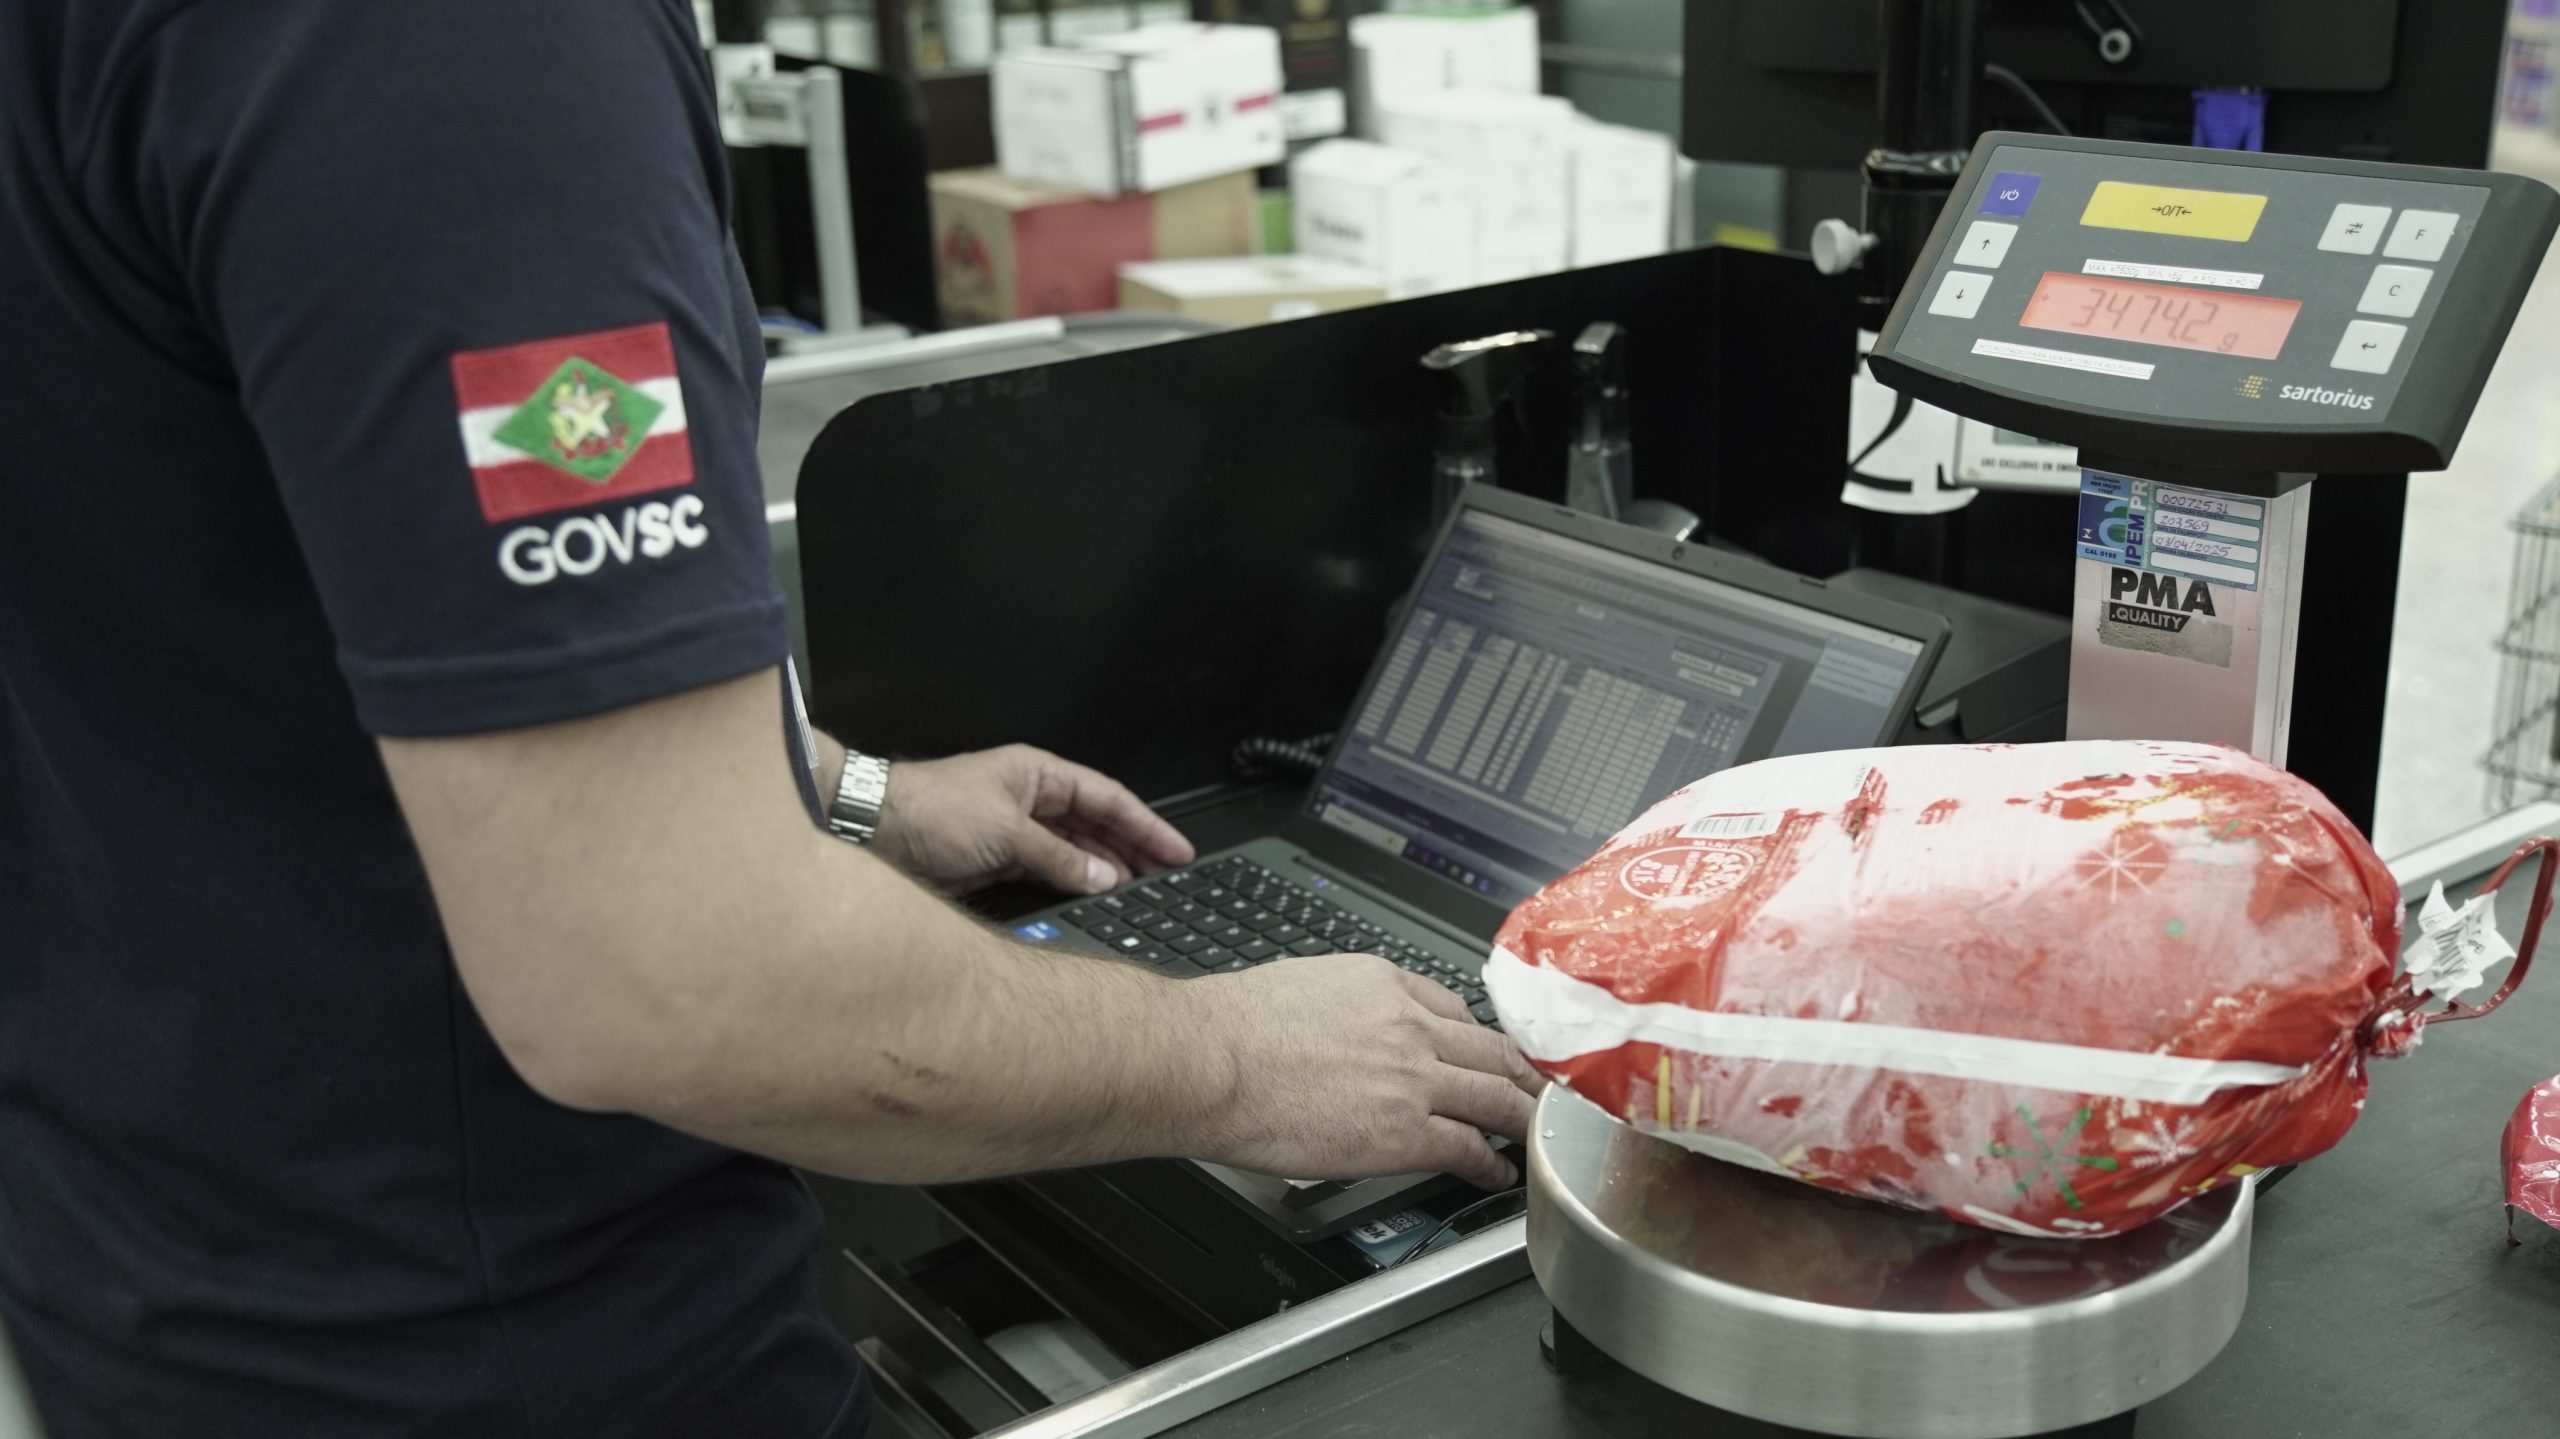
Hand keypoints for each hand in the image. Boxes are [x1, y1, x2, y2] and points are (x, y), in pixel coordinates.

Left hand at [871, 744, 1194, 895]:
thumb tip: (1104, 878)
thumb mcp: (1005, 833)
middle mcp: (1030, 799)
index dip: (1146, 824)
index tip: (1176, 849)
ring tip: (1140, 892)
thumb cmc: (928, 810)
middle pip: (1096, 824)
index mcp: (1038, 774)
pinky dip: (1074, 884)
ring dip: (1106, 871)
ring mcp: (1015, 830)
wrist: (871, 829)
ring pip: (1076, 851)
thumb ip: (1059, 857)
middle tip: (1168, 877)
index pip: (1107, 797)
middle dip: (1134, 849)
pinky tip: (1093, 898)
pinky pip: (1050, 871)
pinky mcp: (998, 860)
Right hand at [1191, 954, 1544, 1190]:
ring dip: (1523, 1116)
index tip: (1482, 1051)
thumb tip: (1338, 1027)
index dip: (1475, 1037)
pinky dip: (1491, 1163)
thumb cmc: (1230, 1029)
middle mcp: (1408, 1024)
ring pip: (1496, 1095)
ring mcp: (1412, 1078)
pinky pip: (1468, 1147)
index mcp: (1381, 983)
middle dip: (1523, 1073)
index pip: (1451, 1007)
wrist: (1208, 1061)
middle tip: (1541, 1089)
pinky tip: (1496, 1174)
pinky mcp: (1404, 1131)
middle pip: (1491, 1049)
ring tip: (1536, 1132)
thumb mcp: (1300, 984)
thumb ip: (1339, 1003)